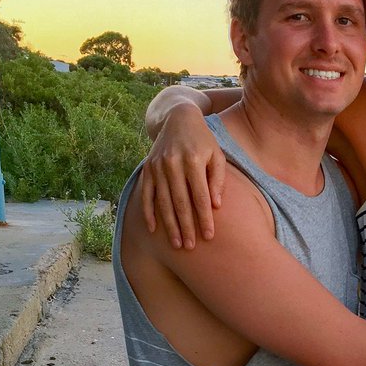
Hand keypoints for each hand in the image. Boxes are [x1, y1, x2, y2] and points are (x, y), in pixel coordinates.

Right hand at [141, 104, 225, 248]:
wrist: (178, 118)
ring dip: (169, 225)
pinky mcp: (148, 168)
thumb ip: (218, 179)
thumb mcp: (217, 155)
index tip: (209, 236)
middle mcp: (173, 163)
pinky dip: (148, 212)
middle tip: (190, 247)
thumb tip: (215, 205)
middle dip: (186, 227)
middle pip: (180, 202)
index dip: (205, 217)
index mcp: (193, 160)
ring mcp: (158, 166)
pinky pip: (147, 194)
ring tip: (176, 244)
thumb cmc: (203, 141)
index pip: (200, 196)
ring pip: (163, 201)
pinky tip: (153, 229)